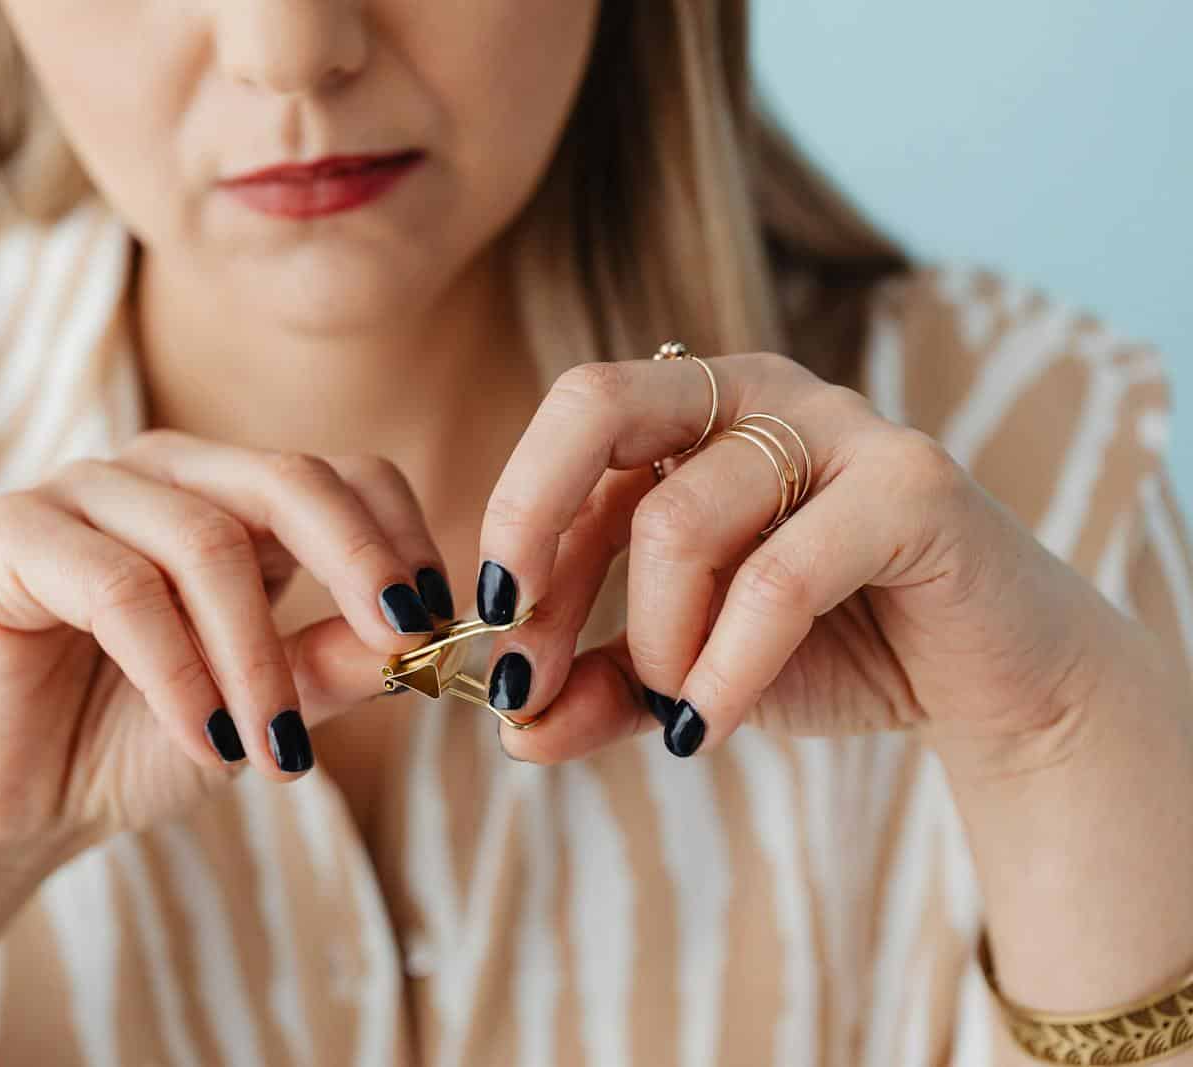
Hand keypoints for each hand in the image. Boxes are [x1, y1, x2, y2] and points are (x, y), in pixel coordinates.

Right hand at [0, 429, 453, 870]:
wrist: (10, 804)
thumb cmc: (136, 743)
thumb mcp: (262, 708)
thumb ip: (333, 664)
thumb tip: (426, 639)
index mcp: (227, 497)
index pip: (340, 474)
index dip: (397, 539)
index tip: (435, 624)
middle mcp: (160, 473)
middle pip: (286, 480)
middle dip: (357, 566)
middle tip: (403, 646)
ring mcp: (81, 490)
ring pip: (205, 542)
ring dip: (254, 659)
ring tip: (274, 752)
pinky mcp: (11, 533)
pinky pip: (118, 587)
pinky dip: (176, 671)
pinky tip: (205, 740)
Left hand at [470, 352, 1152, 766]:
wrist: (986, 679)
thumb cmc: (824, 651)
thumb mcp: (685, 671)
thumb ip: (603, 688)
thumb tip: (514, 730)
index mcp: (688, 409)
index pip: (568, 439)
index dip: (512, 535)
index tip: (486, 635)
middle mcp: (753, 390)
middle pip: (595, 402)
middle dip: (528, 523)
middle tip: (517, 649)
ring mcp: (837, 425)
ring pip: (678, 520)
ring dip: (656, 643)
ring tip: (677, 708)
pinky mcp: (912, 486)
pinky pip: (779, 579)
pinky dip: (724, 669)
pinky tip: (704, 729)